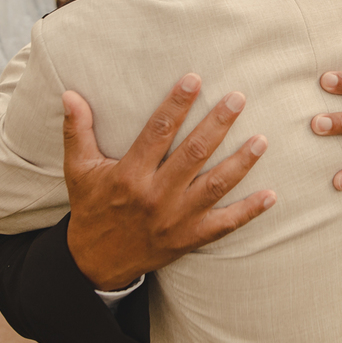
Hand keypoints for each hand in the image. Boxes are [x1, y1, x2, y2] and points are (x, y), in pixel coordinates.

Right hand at [64, 74, 275, 291]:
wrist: (95, 263)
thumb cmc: (91, 208)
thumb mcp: (78, 170)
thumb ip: (78, 131)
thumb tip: (70, 95)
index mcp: (129, 175)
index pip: (157, 131)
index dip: (176, 104)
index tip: (194, 79)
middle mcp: (155, 196)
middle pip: (193, 154)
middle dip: (217, 124)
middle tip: (237, 98)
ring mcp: (176, 219)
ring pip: (215, 186)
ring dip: (241, 163)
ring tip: (262, 140)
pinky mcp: (189, 238)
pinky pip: (224, 225)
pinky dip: (248, 211)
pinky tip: (271, 195)